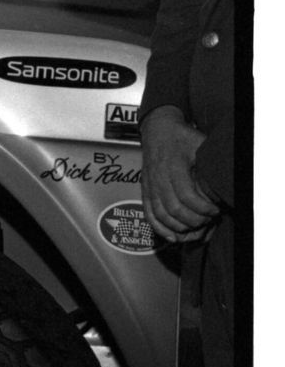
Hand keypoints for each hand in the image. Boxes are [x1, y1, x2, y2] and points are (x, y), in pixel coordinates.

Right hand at [140, 105, 217, 242]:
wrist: (158, 129)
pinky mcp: (145, 190)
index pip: (186, 196)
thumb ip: (208, 164)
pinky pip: (149, 213)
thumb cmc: (182, 136)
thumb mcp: (200, 144)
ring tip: (196, 226)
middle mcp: (157, 178)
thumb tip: (221, 185)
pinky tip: (172, 237)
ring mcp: (149, 185)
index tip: (216, 210)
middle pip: (174, 209)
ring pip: (161, 214)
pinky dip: (159, 228)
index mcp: (172, 167)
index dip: (203, 208)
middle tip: (209, 220)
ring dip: (179, 226)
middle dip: (194, 220)